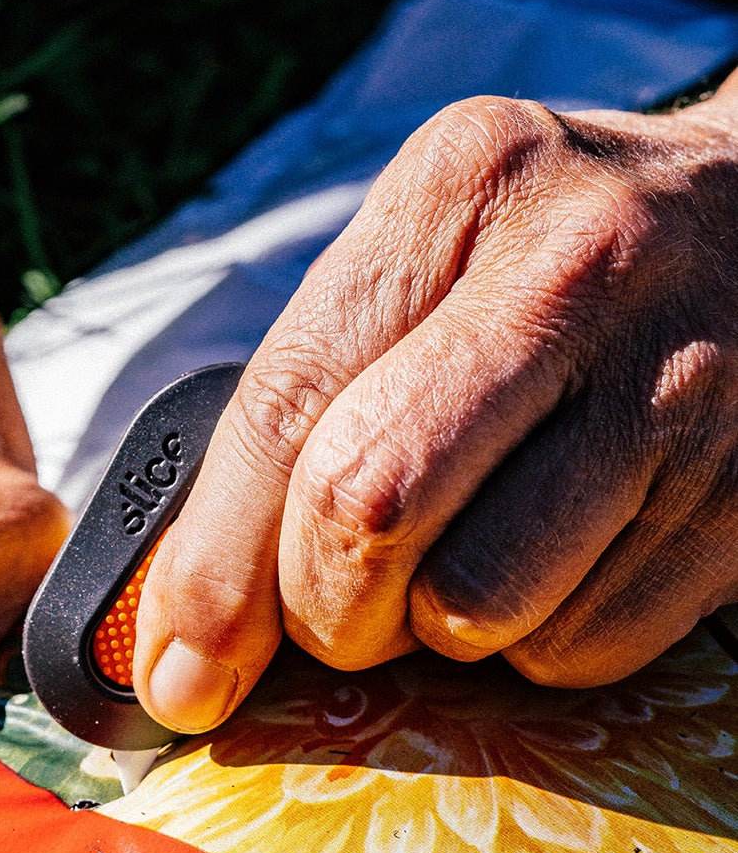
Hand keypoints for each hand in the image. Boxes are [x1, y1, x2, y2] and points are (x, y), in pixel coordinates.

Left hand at [133, 90, 737, 726]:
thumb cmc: (559, 249)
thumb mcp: (436, 242)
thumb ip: (315, 384)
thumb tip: (185, 620)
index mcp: (463, 184)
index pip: (291, 400)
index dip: (212, 560)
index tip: (172, 668)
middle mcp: (579, 271)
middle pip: (367, 510)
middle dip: (318, 608)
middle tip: (332, 612)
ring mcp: (680, 386)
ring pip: (478, 605)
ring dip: (439, 628)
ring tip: (468, 550)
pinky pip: (585, 647)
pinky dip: (542, 641)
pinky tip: (566, 553)